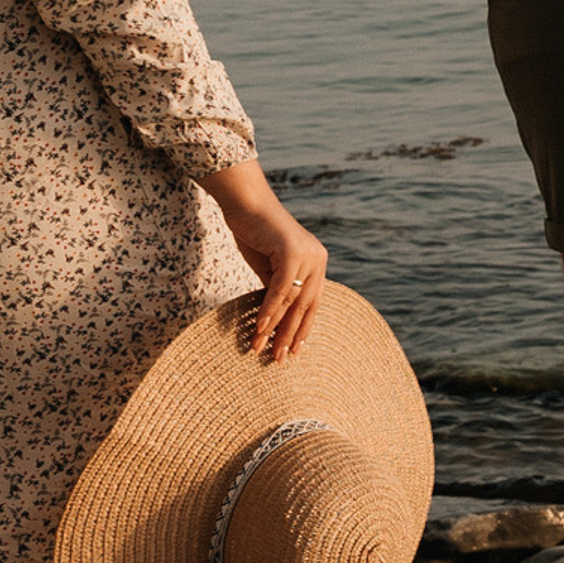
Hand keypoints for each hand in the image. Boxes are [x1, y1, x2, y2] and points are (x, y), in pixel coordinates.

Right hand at [195, 162, 327, 358]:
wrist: (246, 202)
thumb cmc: (254, 232)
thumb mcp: (268, 266)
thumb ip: (276, 288)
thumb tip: (274, 318)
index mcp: (316, 263)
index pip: (312, 302)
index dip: (303, 328)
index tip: (293, 351)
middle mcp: (317, 259)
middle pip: (305, 306)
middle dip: (291, 335)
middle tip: (279, 360)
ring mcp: (308, 255)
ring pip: (292, 300)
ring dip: (274, 328)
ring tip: (261, 350)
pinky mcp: (292, 252)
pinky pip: (281, 288)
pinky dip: (269, 310)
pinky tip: (259, 328)